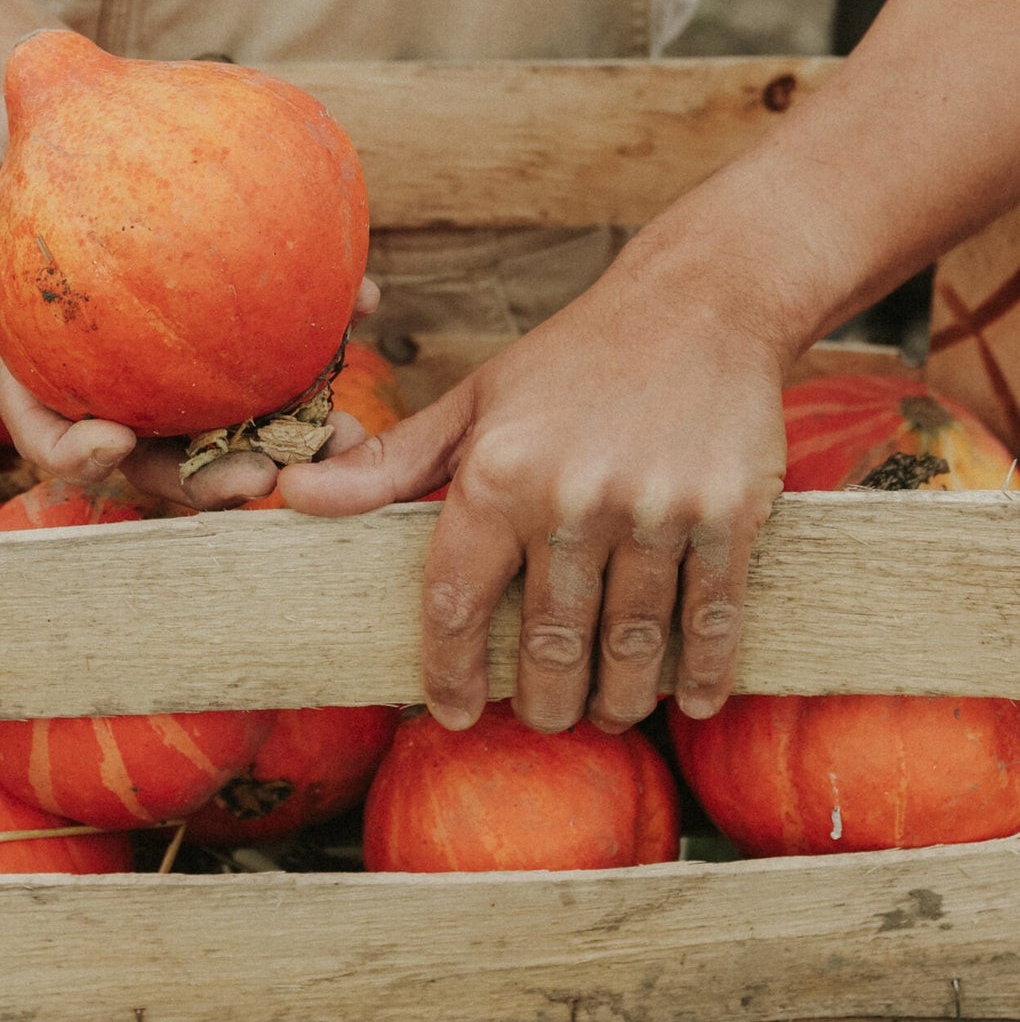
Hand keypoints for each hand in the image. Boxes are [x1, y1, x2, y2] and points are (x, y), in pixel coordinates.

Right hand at [0, 68, 377, 507]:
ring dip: (289, 435)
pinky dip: (324, 324)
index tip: (117, 446)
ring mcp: (175, 345)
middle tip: (261, 480)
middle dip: (209, 484)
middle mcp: (114, 373)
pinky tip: (369, 306)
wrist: (63, 101)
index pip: (53, 434)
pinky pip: (277, 322)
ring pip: (232, 411)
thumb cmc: (2, 147)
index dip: (81, 461)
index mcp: (41, 366)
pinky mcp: (228, 301)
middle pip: (159, 453)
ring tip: (341, 434)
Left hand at [280, 253, 787, 734]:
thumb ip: (392, 464)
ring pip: (629, 646)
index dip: (448, 672)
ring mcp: (654, 510)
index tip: (451, 712)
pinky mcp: (726, 516)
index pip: (456, 601)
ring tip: (604, 712)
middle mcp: (572, 497)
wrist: (700, 305)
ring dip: (616, 699)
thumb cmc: (573, 360)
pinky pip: (710, 620)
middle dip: (543, 699)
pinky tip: (685, 696)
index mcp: (499, 473)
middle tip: (543, 717)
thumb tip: (296, 495)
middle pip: (549, 644)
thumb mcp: (476, 403)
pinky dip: (699, 673)